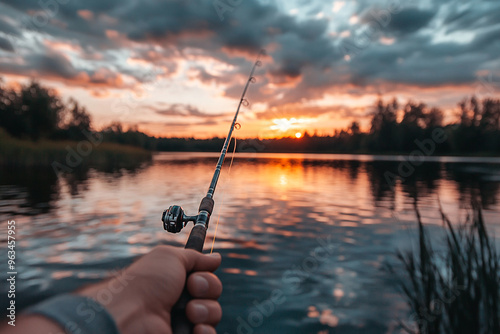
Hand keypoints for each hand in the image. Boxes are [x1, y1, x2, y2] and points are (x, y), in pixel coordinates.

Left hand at [78, 245, 222, 333]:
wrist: (130, 315)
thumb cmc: (147, 283)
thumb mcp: (171, 257)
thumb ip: (195, 257)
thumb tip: (216, 257)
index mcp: (177, 281)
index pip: (206, 278)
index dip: (206, 276)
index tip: (194, 275)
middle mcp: (180, 301)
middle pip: (213, 294)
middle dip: (209, 288)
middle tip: (192, 289)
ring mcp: (183, 322)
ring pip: (214, 314)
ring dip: (206, 310)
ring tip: (189, 312)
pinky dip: (206, 331)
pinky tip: (195, 328)